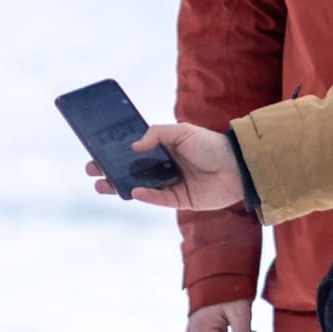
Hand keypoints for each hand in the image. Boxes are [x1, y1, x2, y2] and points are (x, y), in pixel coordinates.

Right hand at [86, 124, 242, 210]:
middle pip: (133, 170)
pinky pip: (159, 199)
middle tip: (93, 170)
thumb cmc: (212, 145)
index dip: (117, 152)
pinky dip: (146, 196)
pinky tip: (133, 192)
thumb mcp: (182, 131)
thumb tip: (133, 146)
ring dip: (121, 186)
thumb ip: (157, 134)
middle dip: (112, 170)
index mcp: (165, 148)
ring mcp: (172, 184)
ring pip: (141, 187)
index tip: (97, 152)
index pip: (135, 151)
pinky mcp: (181, 200)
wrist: (238, 166)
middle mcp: (166, 166)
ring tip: (103, 184)